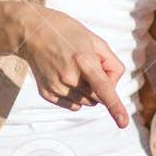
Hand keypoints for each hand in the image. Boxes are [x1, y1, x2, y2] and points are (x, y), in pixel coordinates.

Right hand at [8, 5, 128, 126]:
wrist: (32, 32)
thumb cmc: (67, 32)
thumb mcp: (95, 40)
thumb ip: (111, 64)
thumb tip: (112, 87)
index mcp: (84, 60)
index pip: (103, 88)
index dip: (115, 106)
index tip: (123, 123)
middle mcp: (69, 77)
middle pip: (99, 97)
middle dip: (101, 85)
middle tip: (89, 65)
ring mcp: (57, 87)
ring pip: (87, 102)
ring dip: (88, 90)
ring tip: (75, 68)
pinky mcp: (48, 94)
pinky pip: (73, 105)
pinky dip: (76, 95)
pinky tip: (66, 77)